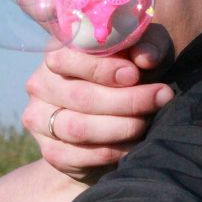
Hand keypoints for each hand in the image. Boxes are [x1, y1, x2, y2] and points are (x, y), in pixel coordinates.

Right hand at [22, 25, 173, 182]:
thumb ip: (148, 45)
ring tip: (148, 121)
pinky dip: (112, 150)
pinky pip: (79, 156)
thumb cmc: (129, 74)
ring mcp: (40, 119)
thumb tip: (145, 57)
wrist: (112, 119)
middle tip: (161, 97)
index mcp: (57, 51)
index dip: (103, 67)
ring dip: (122, 126)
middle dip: (127, 99)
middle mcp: (41, 84)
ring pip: (79, 128)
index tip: (135, 74)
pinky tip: (134, 143)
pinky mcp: (50, 151)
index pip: (69, 57)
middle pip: (81, 96)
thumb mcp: (141, 52)